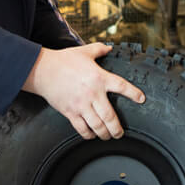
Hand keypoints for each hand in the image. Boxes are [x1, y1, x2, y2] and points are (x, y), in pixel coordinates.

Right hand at [22, 43, 145, 139]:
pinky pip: (82, 128)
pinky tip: (92, 135)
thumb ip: (99, 49)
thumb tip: (110, 47)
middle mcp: (93, 93)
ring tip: (108, 136)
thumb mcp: (84, 51)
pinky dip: (89, 134)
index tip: (141, 99)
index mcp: (99, 77)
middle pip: (110, 117)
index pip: (122, 86)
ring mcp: (81, 105)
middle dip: (117, 129)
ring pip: (97, 126)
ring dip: (105, 134)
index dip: (133, 94)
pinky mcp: (70, 112)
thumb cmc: (64, 60)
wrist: (42, 70)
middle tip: (120, 133)